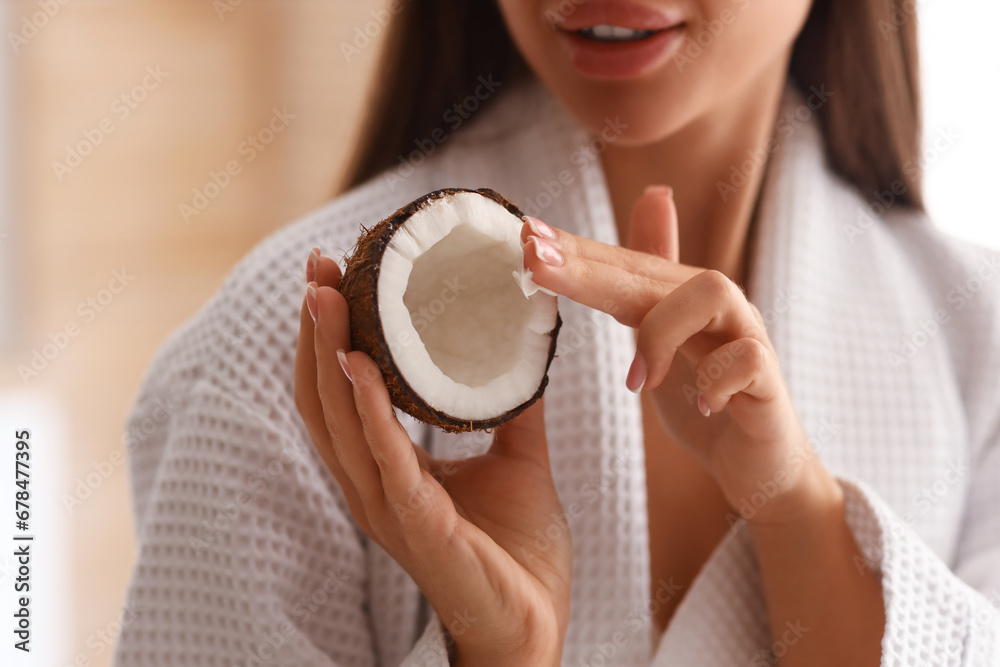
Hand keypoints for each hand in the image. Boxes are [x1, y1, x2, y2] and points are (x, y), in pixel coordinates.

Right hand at [294, 250, 570, 665]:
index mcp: (387, 469)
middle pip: (324, 397)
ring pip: (338, 422)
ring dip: (329, 355)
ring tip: (327, 297)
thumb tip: (526, 347)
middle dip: (317, 331)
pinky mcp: (414, 524)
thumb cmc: (515, 550)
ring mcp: (387, 507)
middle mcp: (372, 484)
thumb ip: (512, 406)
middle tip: (319, 268)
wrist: (534, 622)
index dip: (330, 336)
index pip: (340, 393)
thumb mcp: (516, 458)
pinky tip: (364, 363)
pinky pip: (383, 458)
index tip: (335, 275)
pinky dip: (369, 407)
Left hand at [521, 187, 840, 525]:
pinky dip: (717, 377)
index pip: (625, 265)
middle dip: (591, 268)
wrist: (763, 465)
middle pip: (654, 273)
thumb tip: (635, 212)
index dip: (577, 250)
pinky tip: (703, 403)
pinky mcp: (770, 383)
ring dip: (662, 331)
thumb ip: (640, 288)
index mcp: (684, 299)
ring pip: (713, 292)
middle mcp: (719, 308)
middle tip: (535, 261)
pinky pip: (747, 358)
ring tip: (640, 380)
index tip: (525, 236)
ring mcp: (749, 340)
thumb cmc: (708, 397)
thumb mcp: (661, 342)